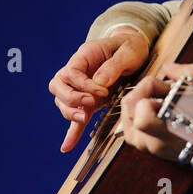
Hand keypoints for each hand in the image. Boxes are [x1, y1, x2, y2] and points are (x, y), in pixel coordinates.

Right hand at [49, 28, 150, 152]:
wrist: (134, 50)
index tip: (103, 91)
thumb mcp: (128, 51)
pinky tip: (68, 146)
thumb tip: (100, 82)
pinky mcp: (88, 100)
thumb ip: (114, 65)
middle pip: (58, 86)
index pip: (71, 72)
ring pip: (63, 101)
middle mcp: (77, 71)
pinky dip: (72, 132)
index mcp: (84, 56)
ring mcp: (80, 87)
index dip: (83, 84)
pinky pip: (76, 115)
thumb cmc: (130, 47)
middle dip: (71, 99)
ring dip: (71, 112)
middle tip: (90, 103)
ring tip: (85, 118)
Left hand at [120, 61, 192, 161]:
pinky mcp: (145, 147)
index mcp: (170, 132)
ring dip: (137, 103)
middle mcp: (156, 143)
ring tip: (157, 101)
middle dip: (142, 92)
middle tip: (160, 91)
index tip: (166, 88)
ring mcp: (149, 147)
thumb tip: (168, 67)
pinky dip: (136, 114)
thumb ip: (186, 74)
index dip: (150, 91)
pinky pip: (129, 127)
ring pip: (126, 118)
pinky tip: (152, 109)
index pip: (142, 114)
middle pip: (129, 110)